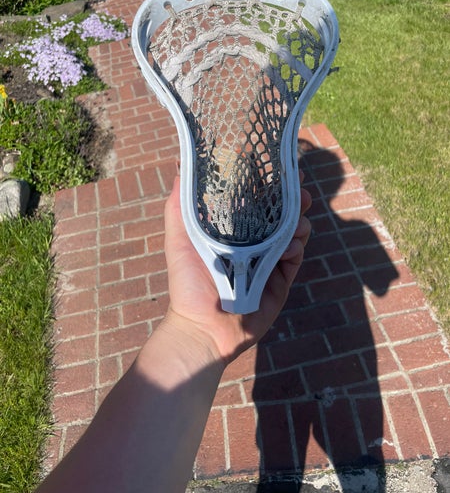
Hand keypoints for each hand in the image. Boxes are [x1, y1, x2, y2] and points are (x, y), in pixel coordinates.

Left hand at [162, 172, 311, 364]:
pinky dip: (296, 246)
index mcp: (231, 230)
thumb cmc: (187, 282)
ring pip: (292, 231)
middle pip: (278, 213)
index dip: (267, 183)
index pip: (253, 199)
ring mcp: (268, 260)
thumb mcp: (179, 238)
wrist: (203, 327)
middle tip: (302, 189)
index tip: (278, 167)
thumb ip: (179, 204)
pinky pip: (294, 256)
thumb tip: (179, 167)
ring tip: (300, 217)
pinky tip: (291, 244)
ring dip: (299, 220)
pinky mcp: (280, 279)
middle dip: (292, 198)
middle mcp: (252, 241)